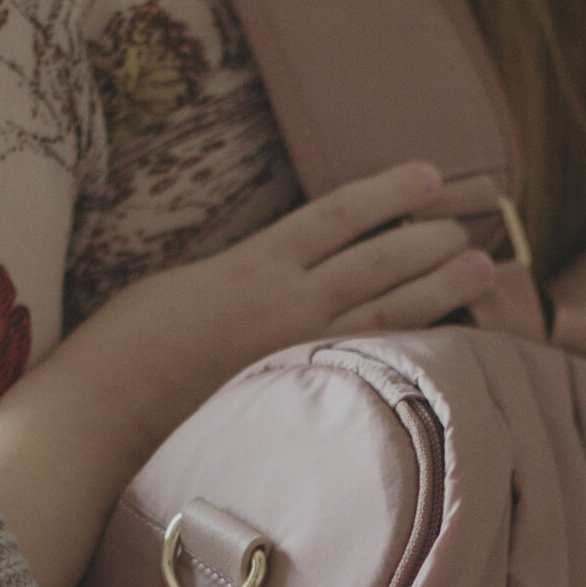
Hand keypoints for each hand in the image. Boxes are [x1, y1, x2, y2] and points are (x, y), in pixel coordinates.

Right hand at [0, 162, 496, 586]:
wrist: (101, 409)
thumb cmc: (119, 354)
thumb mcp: (178, 296)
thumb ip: (232, 291)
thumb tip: (262, 291)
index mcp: (249, 267)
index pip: (334, 217)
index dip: (386, 194)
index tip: (427, 177)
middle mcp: (280, 305)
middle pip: (375, 261)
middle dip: (429, 238)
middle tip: (478, 223)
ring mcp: (290, 355)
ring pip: (383, 312)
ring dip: (437, 286)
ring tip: (484, 267)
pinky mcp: (292, 398)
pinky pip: (364, 366)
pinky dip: (409, 349)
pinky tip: (445, 341)